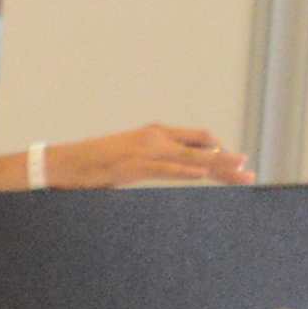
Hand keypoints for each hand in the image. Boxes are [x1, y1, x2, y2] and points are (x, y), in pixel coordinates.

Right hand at [44, 123, 249, 190]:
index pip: (198, 138)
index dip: (220, 150)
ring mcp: (144, 150)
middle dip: (228, 160)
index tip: (236, 165)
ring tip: (239, 172)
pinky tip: (203, 174)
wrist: (58, 164)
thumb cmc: (89, 167)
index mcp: (154, 134)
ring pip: (191, 156)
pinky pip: (166, 168)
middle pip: (202, 146)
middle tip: (249, 172)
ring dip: (217, 166)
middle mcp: (155, 137)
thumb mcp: (126, 163)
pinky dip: (187, 170)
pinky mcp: (132, 165)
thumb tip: (165, 172)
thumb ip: (149, 164)